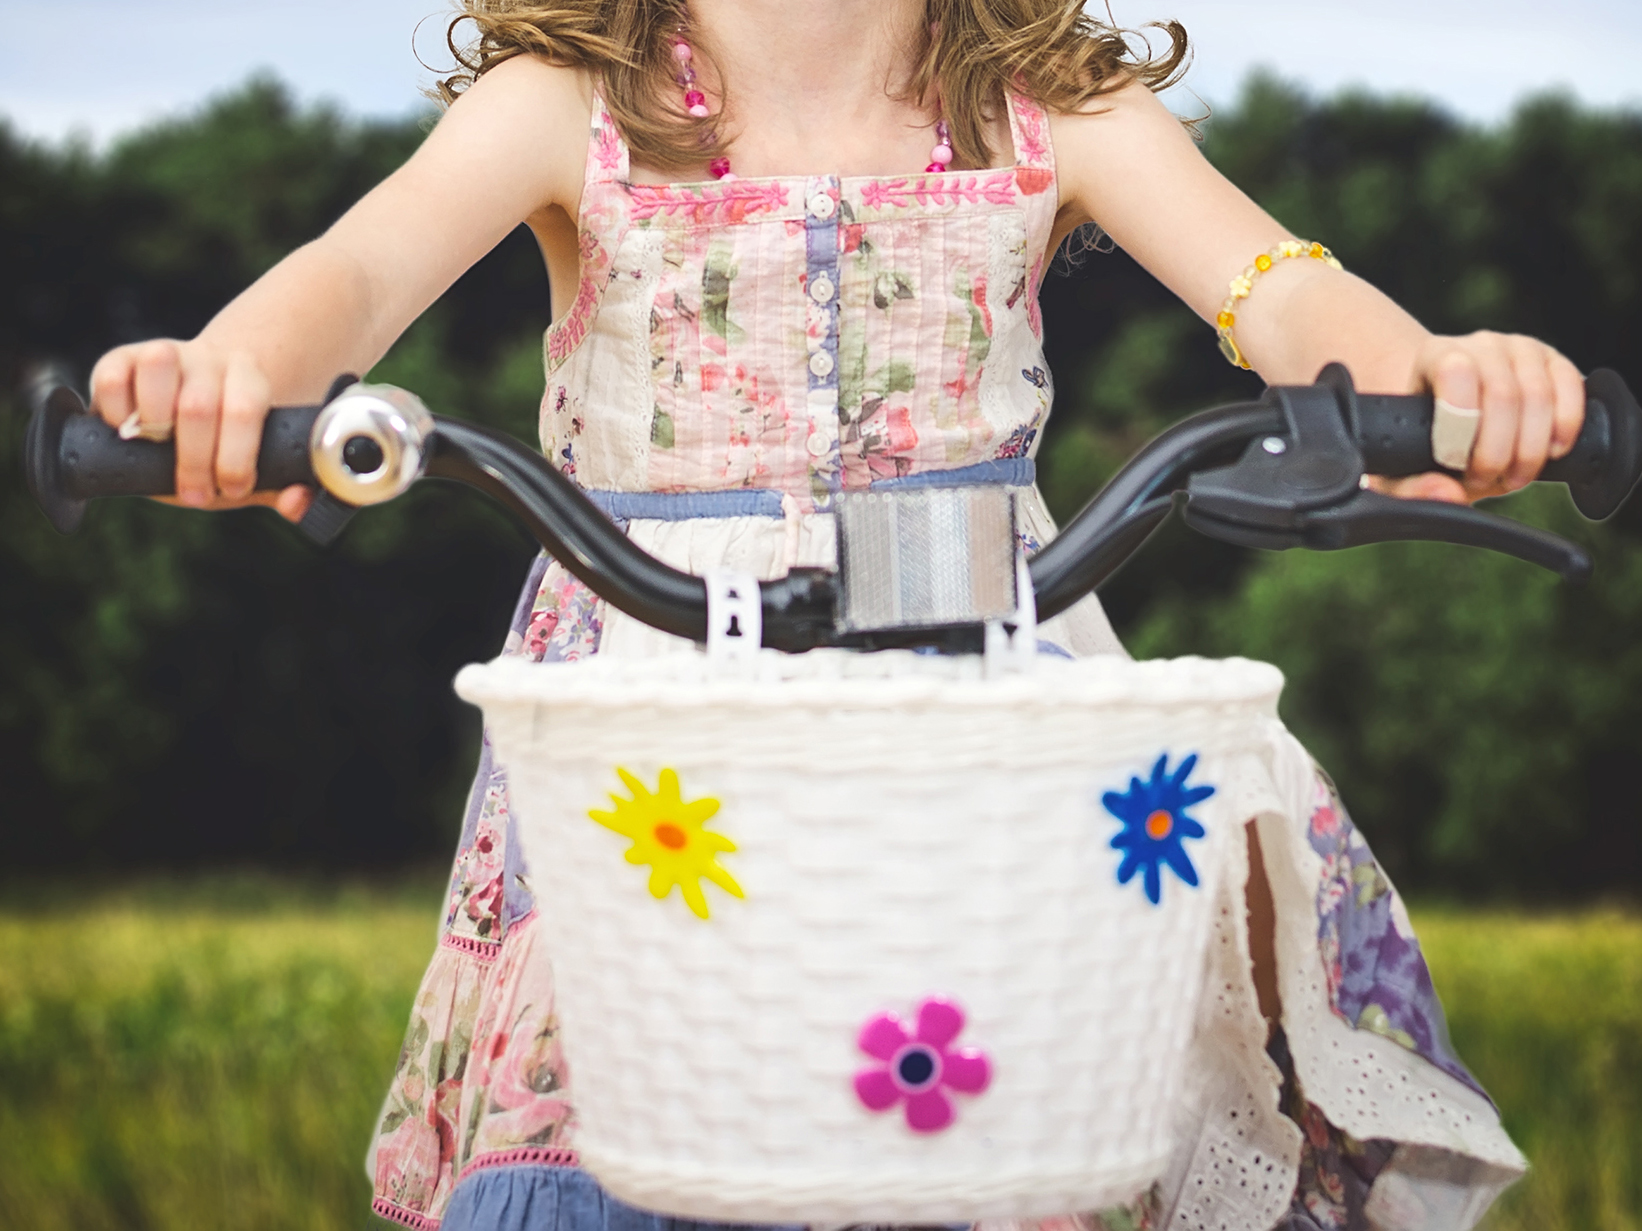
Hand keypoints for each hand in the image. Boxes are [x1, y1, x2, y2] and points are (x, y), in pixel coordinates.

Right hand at [89, 339, 312, 521]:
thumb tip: (296, 503)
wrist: (195, 403)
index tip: (232, 490)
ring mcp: (164, 353)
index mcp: (250, 379)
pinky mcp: (121, 358)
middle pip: (198, 403)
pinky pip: (112, 375)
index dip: (235, 459)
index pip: (244, 410)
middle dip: (195, 462)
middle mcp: (209, 360)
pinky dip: (114, 410)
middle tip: (195, 493)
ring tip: (158, 453)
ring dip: (153, 423)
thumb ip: (284, 487)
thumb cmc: (228, 443)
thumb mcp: (260, 466)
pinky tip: (126, 434)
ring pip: (157, 365)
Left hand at [1371, 331, 1585, 503]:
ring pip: (1538, 395)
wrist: (1457, 420)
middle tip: (1488, 479)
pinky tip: (1550, 452)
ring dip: (1530, 449)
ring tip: (1512, 475)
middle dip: (1498, 450)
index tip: (1457, 465)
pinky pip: (1571, 389)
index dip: (1461, 428)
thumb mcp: (1405, 470)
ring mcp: (1522, 349)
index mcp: (1435, 356)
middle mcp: (1480, 345)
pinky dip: (1565, 428)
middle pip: (1502, 393)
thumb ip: (1412, 488)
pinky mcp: (1556, 362)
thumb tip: (1446, 493)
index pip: (1455, 373)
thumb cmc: (1429, 442)